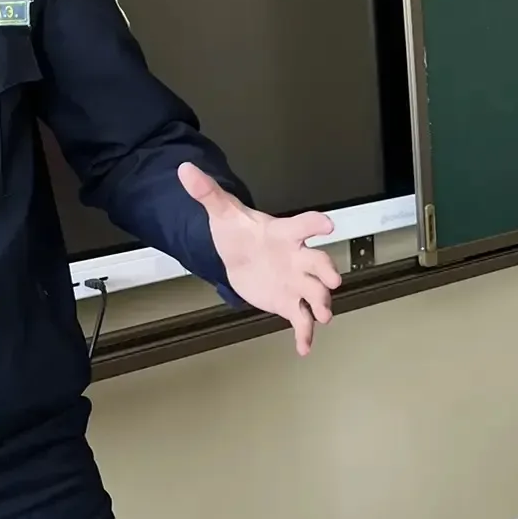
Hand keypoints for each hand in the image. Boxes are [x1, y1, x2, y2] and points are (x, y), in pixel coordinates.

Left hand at [178, 163, 341, 356]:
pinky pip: (301, 319)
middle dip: (327, 272)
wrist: (236, 256)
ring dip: (321, 304)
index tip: (328, 225)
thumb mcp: (221, 212)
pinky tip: (303, 348)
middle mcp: (297, 258)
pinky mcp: (289, 302)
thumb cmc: (237, 232)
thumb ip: (207, 192)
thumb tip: (184, 170)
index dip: (316, 224)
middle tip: (333, 281)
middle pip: (319, 263)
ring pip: (315, 293)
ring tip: (322, 317)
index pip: (303, 225)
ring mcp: (296, 282)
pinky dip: (305, 334)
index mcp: (284, 233)